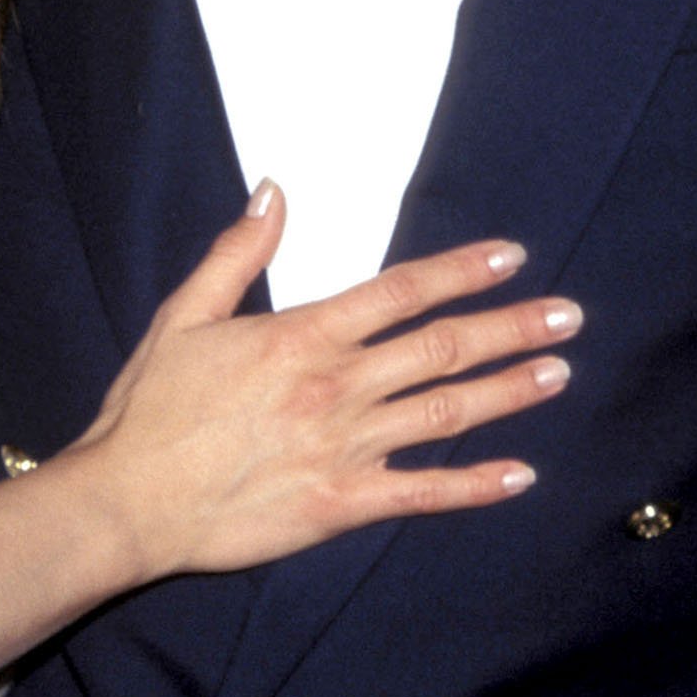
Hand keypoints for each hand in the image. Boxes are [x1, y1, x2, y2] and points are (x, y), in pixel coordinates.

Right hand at [69, 188, 576, 582]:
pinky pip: (422, 493)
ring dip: (508, 391)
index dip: (463, 270)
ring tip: (558, 372)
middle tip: (569, 315)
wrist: (127, 501)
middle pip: (443, 347)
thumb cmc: (149, 410)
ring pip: (446, 412)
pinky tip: (519, 475)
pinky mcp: (341, 506)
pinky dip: (474, 485)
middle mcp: (336, 387)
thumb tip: (273, 191)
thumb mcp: (185, 315)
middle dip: (512, 327)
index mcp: (302, 336)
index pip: (402, 292)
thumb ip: (237, 253)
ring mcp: (345, 448)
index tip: (510, 257)